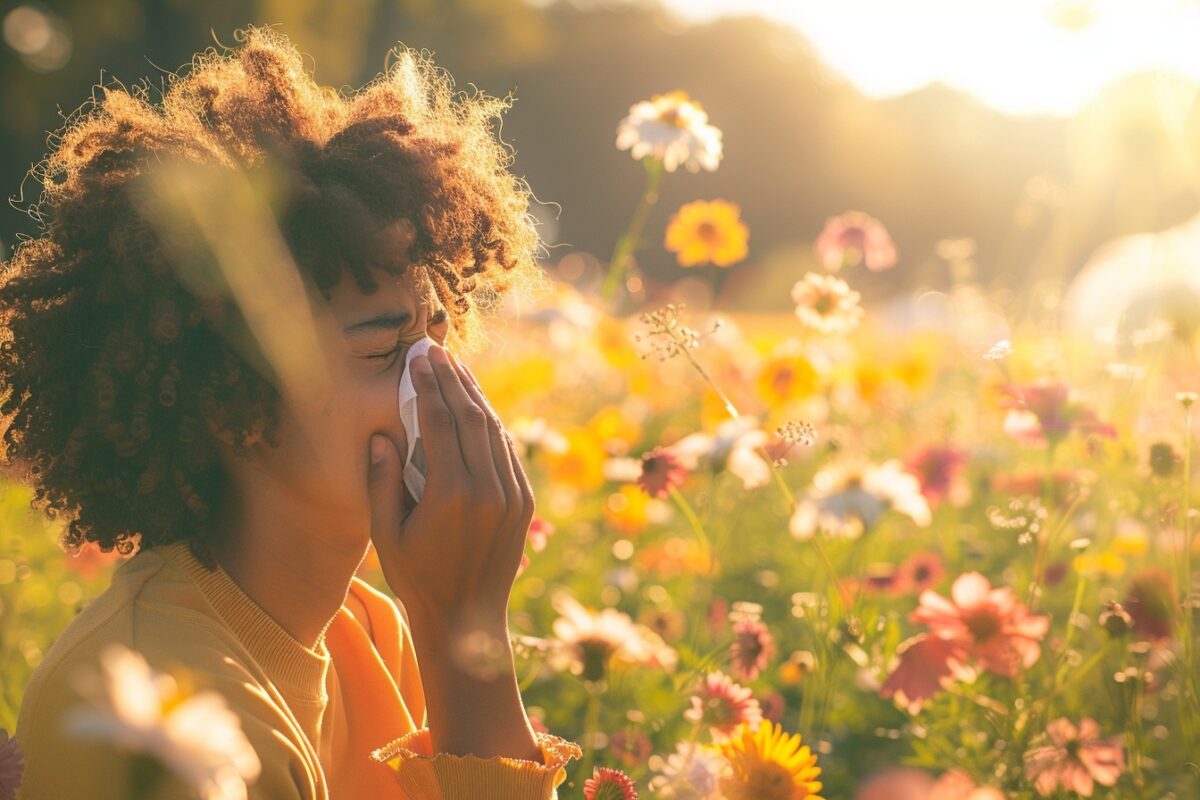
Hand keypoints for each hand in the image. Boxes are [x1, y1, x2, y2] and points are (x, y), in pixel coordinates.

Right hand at [366, 341, 533, 633]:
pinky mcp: (524, 502)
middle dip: (452, 379)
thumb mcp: (386, 535)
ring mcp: (512, 494)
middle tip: (436, 351)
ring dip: (475, 396)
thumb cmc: (417, 579)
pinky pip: (508, 452)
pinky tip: (478, 408)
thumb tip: (381, 435)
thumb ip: (382, 482)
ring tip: (457, 370)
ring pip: (494, 430)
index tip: (419, 358)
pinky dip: (492, 425)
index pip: (439, 421)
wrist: (468, 622)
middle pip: (470, 416)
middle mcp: (488, 488)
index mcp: (451, 493)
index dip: (428, 385)